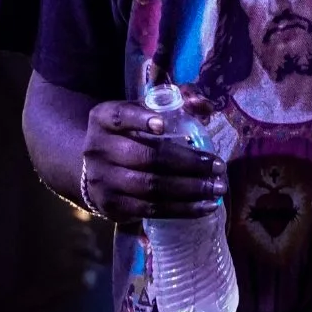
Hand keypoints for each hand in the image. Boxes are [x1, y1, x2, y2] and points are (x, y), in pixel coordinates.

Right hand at [79, 100, 225, 224]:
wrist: (93, 168)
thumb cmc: (130, 134)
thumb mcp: (143, 111)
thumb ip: (176, 101)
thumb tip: (203, 105)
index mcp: (103, 118)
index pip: (120, 116)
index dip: (140, 120)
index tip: (163, 125)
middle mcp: (98, 149)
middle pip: (145, 156)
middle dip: (187, 163)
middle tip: (218, 166)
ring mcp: (102, 181)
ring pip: (150, 186)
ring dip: (190, 189)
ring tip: (217, 188)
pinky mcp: (112, 207)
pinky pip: (151, 210)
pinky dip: (181, 209)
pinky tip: (205, 207)